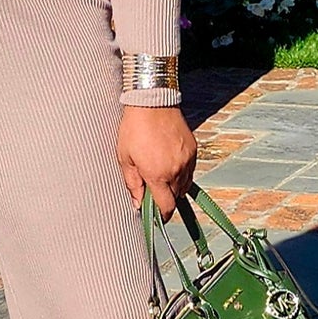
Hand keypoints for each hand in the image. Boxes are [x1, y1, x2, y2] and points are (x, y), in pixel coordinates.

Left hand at [117, 104, 196, 218]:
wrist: (152, 101)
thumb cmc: (134, 128)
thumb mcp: (125, 158)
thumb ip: (132, 184)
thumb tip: (137, 204)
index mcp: (157, 175)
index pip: (165, 207)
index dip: (160, 216)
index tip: (155, 216)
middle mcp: (176, 170)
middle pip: (175, 197)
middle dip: (165, 198)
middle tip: (152, 189)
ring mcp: (187, 160)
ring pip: (184, 184)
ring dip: (174, 186)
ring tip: (160, 174)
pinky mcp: (193, 150)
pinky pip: (190, 170)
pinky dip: (181, 172)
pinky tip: (169, 163)